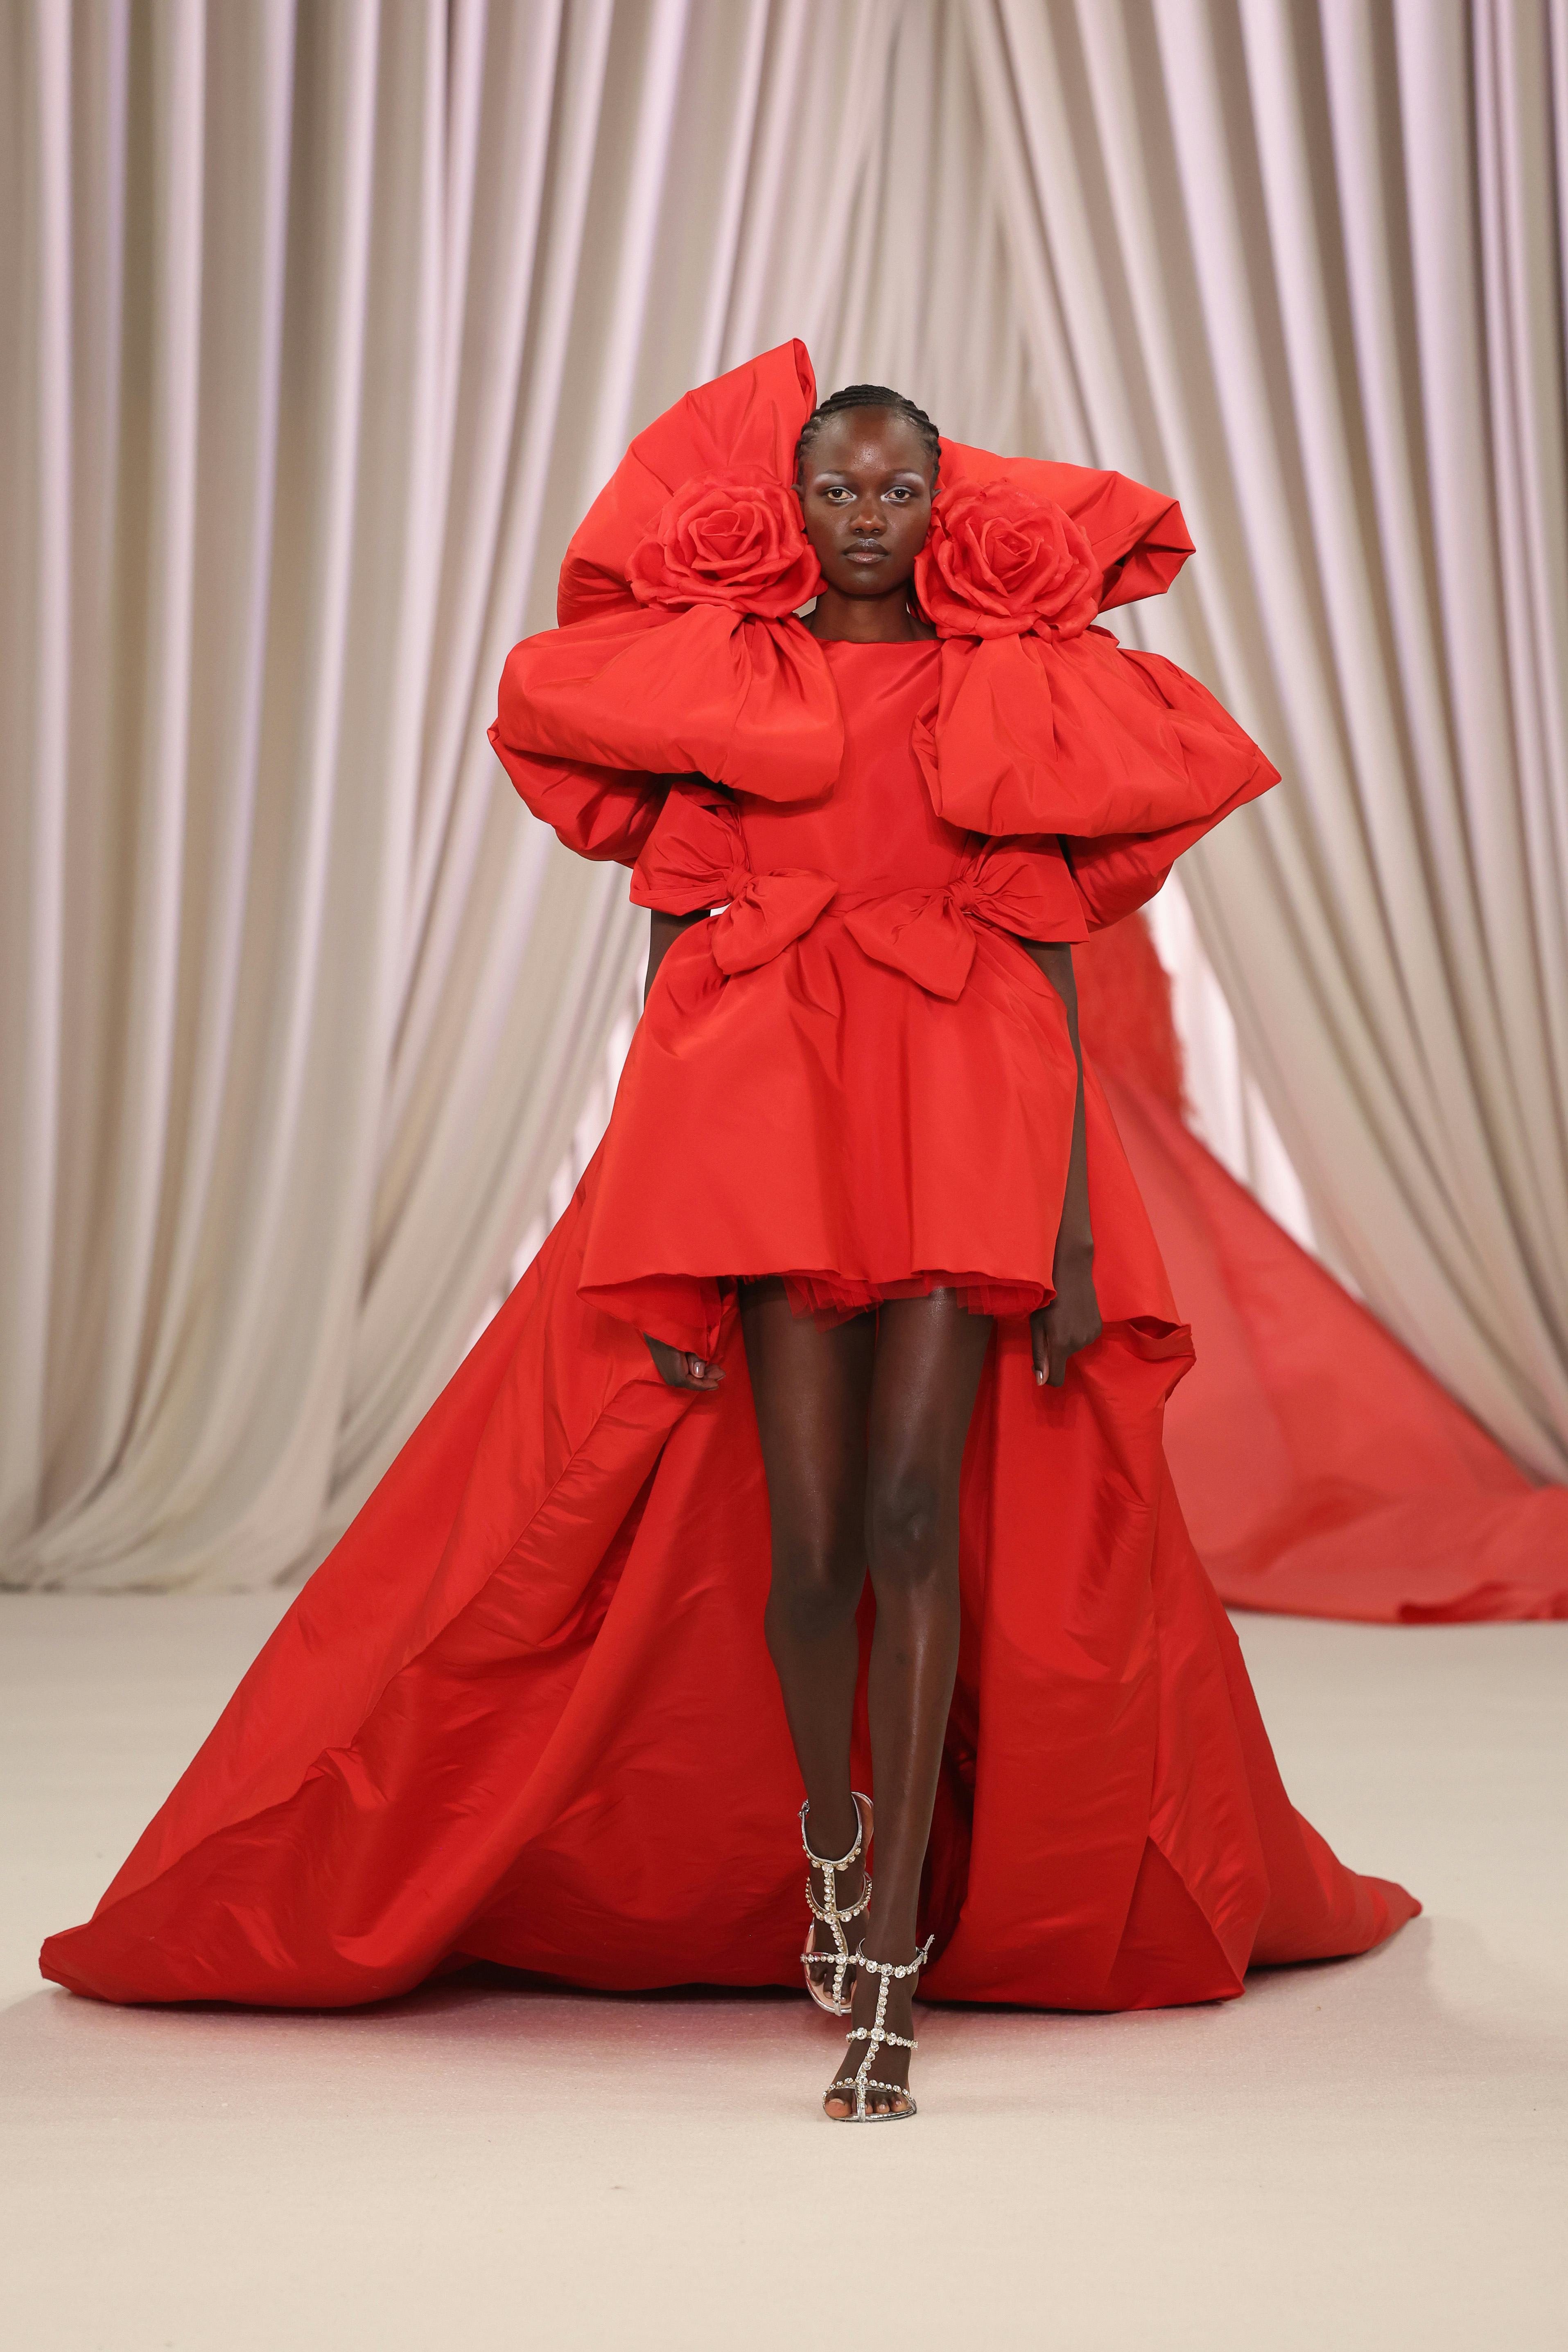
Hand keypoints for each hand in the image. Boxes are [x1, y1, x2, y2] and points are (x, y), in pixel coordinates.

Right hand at [643, 1333, 724, 1391]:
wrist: (654, 1316)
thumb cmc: (676, 1325)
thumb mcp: (691, 1341)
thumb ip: (696, 1359)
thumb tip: (699, 1375)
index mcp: (672, 1367)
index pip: (688, 1382)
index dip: (703, 1384)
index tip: (716, 1384)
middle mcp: (665, 1369)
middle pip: (686, 1381)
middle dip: (704, 1379)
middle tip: (720, 1374)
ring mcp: (661, 1364)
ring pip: (682, 1377)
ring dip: (698, 1374)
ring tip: (713, 1369)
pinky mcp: (661, 1359)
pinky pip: (678, 1371)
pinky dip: (691, 1370)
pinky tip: (700, 1365)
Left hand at [1029, 1249, 1101, 1387]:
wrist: (1071, 1275)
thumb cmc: (1046, 1299)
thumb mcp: (1036, 1326)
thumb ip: (1039, 1355)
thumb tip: (1042, 1381)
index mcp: (1061, 1345)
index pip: (1057, 1379)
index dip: (1048, 1376)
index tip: (1042, 1363)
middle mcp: (1079, 1344)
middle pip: (1064, 1359)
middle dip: (1056, 1349)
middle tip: (1051, 1326)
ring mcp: (1091, 1336)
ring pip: (1074, 1347)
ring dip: (1067, 1338)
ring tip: (1063, 1318)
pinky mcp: (1098, 1327)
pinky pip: (1084, 1337)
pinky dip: (1078, 1331)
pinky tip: (1074, 1314)